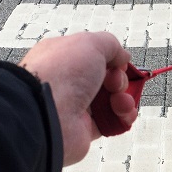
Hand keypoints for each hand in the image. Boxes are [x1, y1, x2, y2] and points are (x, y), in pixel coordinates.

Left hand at [19, 32, 136, 165]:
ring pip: (111, 101)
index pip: (95, 56)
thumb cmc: (60, 75)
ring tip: (120, 101)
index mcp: (65, 57)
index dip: (112, 60)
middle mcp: (69, 81)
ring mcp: (76, 105)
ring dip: (124, 99)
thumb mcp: (90, 44)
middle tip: (114, 83)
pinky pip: (111, 122)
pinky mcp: (84, 128)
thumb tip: (122, 56)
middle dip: (120, 80)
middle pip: (107, 79)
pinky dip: (123, 118)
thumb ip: (110, 45)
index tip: (119, 64)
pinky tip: (124, 115)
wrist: (47, 114)